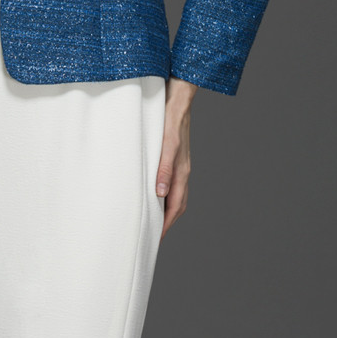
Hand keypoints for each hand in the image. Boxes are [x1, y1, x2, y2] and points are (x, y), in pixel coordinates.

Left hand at [156, 79, 194, 235]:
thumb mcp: (167, 145)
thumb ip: (164, 169)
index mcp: (181, 172)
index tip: (155, 238)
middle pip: (177, 205)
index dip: (165, 224)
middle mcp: (183, 172)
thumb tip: (161, 193)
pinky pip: (172, 183)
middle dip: (167, 222)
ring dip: (166, 210)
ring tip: (154, 220)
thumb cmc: (171, 119)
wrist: (178, 99)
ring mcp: (180, 165)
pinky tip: (155, 193)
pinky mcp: (175, 157)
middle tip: (154, 235)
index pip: (175, 207)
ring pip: (175, 195)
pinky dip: (165, 195)